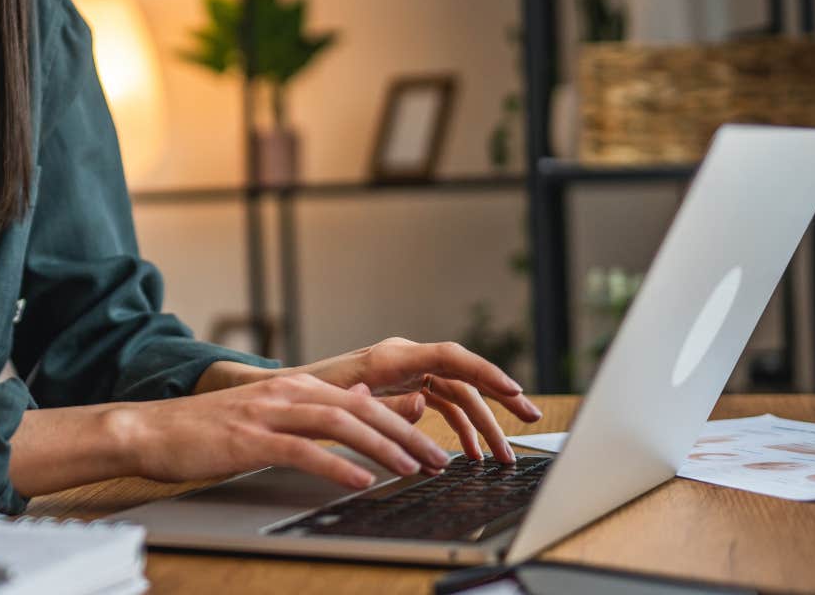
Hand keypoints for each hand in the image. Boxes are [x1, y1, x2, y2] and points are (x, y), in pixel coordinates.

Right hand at [120, 372, 452, 489]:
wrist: (150, 430)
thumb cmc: (207, 429)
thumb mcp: (269, 413)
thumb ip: (316, 408)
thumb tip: (365, 404)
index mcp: (293, 387)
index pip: (363, 403)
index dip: (404, 423)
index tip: (432, 447)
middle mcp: (286, 392)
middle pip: (361, 410)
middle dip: (406, 435)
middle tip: (437, 460)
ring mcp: (267, 413)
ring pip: (339, 424)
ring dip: (382, 447)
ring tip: (411, 468)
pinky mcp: (249, 439)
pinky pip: (302, 450)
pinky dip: (336, 466)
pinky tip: (360, 481)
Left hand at [295, 338, 542, 462]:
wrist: (283, 395)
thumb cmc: (309, 394)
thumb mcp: (347, 402)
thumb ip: (386, 405)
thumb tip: (425, 405)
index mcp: (392, 356)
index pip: (450, 357)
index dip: (485, 372)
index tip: (513, 391)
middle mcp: (405, 359)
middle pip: (464, 376)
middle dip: (499, 399)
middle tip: (531, 418)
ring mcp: (407, 374)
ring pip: (458, 396)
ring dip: (481, 426)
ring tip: (501, 457)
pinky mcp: (404, 390)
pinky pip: (442, 407)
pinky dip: (458, 430)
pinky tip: (471, 454)